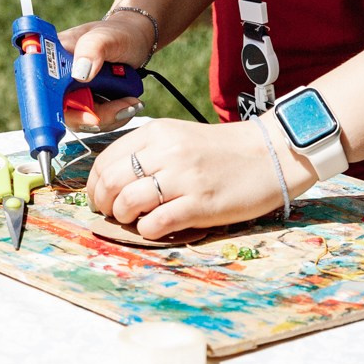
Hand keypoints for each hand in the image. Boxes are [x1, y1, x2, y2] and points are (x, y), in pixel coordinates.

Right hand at [59, 10, 154, 132]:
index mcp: (53, 58)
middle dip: (94, 117)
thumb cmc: (119, 33)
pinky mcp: (87, 103)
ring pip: (81, 121)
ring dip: (108, 118)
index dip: (58, 110)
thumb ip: (92, 48)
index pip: (42, 90)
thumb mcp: (107, 37)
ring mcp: (73, 92)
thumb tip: (79, 73)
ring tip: (129, 102)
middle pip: (63, 112)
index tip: (89, 115)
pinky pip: (94, 121)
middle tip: (120, 108)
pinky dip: (113, 118)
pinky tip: (127, 104)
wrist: (136, 42)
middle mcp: (59, 78)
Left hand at [84, 120, 292, 238]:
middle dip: (103, 203)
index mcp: (157, 132)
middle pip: (110, 182)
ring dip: (123, 218)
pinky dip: (147, 230)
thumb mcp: (178, 137)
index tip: (99, 197)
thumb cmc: (221, 151)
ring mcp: (183, 178)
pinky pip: (155, 224)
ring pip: (127, 203)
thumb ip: (146, 152)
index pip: (105, 160)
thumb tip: (111, 180)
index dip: (94, 184)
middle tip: (111, 213)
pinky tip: (155, 228)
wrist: (269, 155)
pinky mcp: (200, 204)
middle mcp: (166, 151)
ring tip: (134, 219)